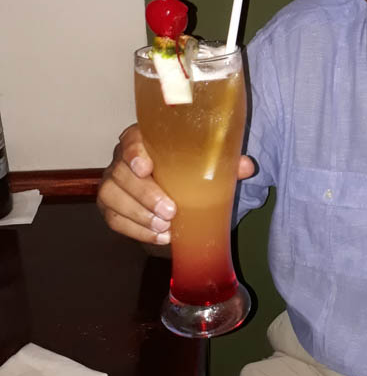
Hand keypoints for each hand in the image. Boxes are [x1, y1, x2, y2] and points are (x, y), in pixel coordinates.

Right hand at [96, 124, 255, 248]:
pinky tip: (159, 236)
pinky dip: (136, 230)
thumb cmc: (185, 167)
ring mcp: (113, 182)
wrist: (171, 185)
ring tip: (164, 227)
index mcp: (143, 139)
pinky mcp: (111, 206)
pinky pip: (114, 219)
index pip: (131, 139)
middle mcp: (122, 159)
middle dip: (144, 195)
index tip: (146, 168)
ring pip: (112, 197)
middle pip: (121, 173)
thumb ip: (223, 162)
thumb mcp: (204, 161)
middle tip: (170, 211)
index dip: (134, 153)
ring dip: (138, 215)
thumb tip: (246, 166)